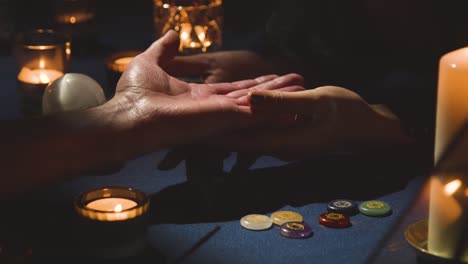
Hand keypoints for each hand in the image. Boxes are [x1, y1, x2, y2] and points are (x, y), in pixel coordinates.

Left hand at [111, 30, 303, 152]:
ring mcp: (221, 114)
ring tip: (303, 87)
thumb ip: (165, 49)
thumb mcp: (150, 62)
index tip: (271, 73)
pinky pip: (255, 112)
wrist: (129, 116)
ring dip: (280, 95)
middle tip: (297, 80)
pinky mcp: (224, 118)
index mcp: (199, 96)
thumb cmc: (134, 95)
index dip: (252, 81)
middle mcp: (214, 107)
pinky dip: (275, 106)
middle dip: (274, 88)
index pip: (232, 88)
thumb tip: (173, 33)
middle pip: (251, 95)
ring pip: (257, 102)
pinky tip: (294, 103)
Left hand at [210, 86, 411, 159]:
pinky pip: (259, 133)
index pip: (242, 143)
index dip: (217, 139)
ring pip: (248, 139)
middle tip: (188, 131)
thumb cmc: (347, 112)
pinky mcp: (286, 136)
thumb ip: (283, 102)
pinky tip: (233, 115)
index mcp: (284, 143)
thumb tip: (250, 99)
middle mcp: (279, 148)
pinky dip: (245, 125)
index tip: (193, 135)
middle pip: (240, 144)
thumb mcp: (317, 102)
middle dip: (215, 138)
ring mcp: (282, 144)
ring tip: (201, 124)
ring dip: (228, 131)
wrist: (366, 125)